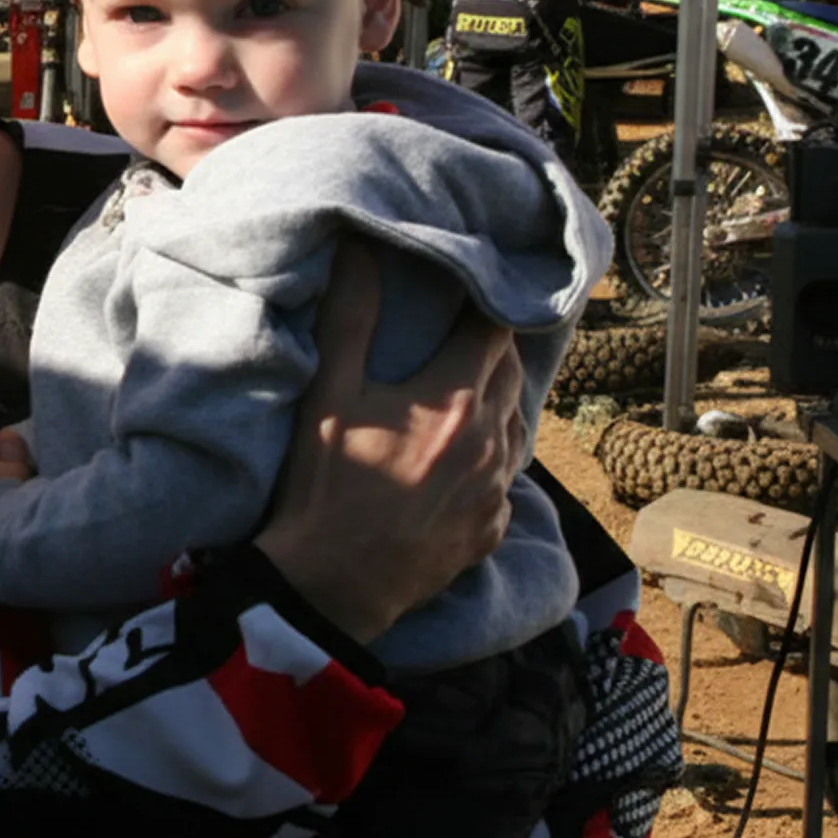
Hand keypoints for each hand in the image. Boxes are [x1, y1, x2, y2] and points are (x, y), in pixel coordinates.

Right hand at [254, 243, 520, 646]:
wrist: (330, 586)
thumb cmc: (323, 487)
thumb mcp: (328, 396)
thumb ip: (350, 318)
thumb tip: (360, 251)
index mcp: (456, 400)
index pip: (495, 330)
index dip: (485, 306)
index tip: (469, 292)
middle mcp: (492, 442)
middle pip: (511, 374)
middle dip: (492, 350)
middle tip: (461, 335)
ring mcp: (496, 492)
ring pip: (514, 427)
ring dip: (493, 405)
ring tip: (460, 395)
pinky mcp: (491, 532)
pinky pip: (504, 481)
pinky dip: (488, 460)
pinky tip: (456, 462)